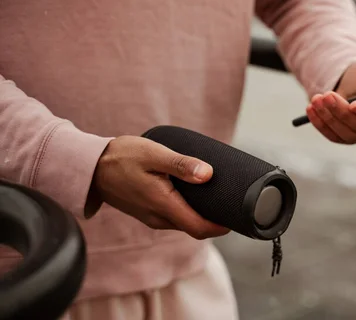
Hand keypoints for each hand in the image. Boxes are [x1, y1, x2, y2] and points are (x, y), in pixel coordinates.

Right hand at [89, 136, 229, 238]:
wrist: (90, 167)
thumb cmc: (122, 157)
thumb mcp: (153, 154)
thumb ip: (181, 164)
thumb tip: (208, 174)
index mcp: (162, 205)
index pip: (199, 228)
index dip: (221, 227)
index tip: (236, 216)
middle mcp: (158, 218)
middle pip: (194, 228)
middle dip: (215, 221)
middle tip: (233, 203)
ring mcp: (152, 217)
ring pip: (184, 224)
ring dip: (202, 216)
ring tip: (218, 197)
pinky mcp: (148, 212)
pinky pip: (174, 218)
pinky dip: (189, 211)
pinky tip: (196, 196)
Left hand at [306, 57, 355, 143]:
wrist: (346, 79)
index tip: (354, 103)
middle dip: (342, 112)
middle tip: (327, 95)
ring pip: (347, 133)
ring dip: (329, 116)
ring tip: (317, 98)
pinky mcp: (345, 137)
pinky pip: (333, 136)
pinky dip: (320, 123)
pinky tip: (311, 109)